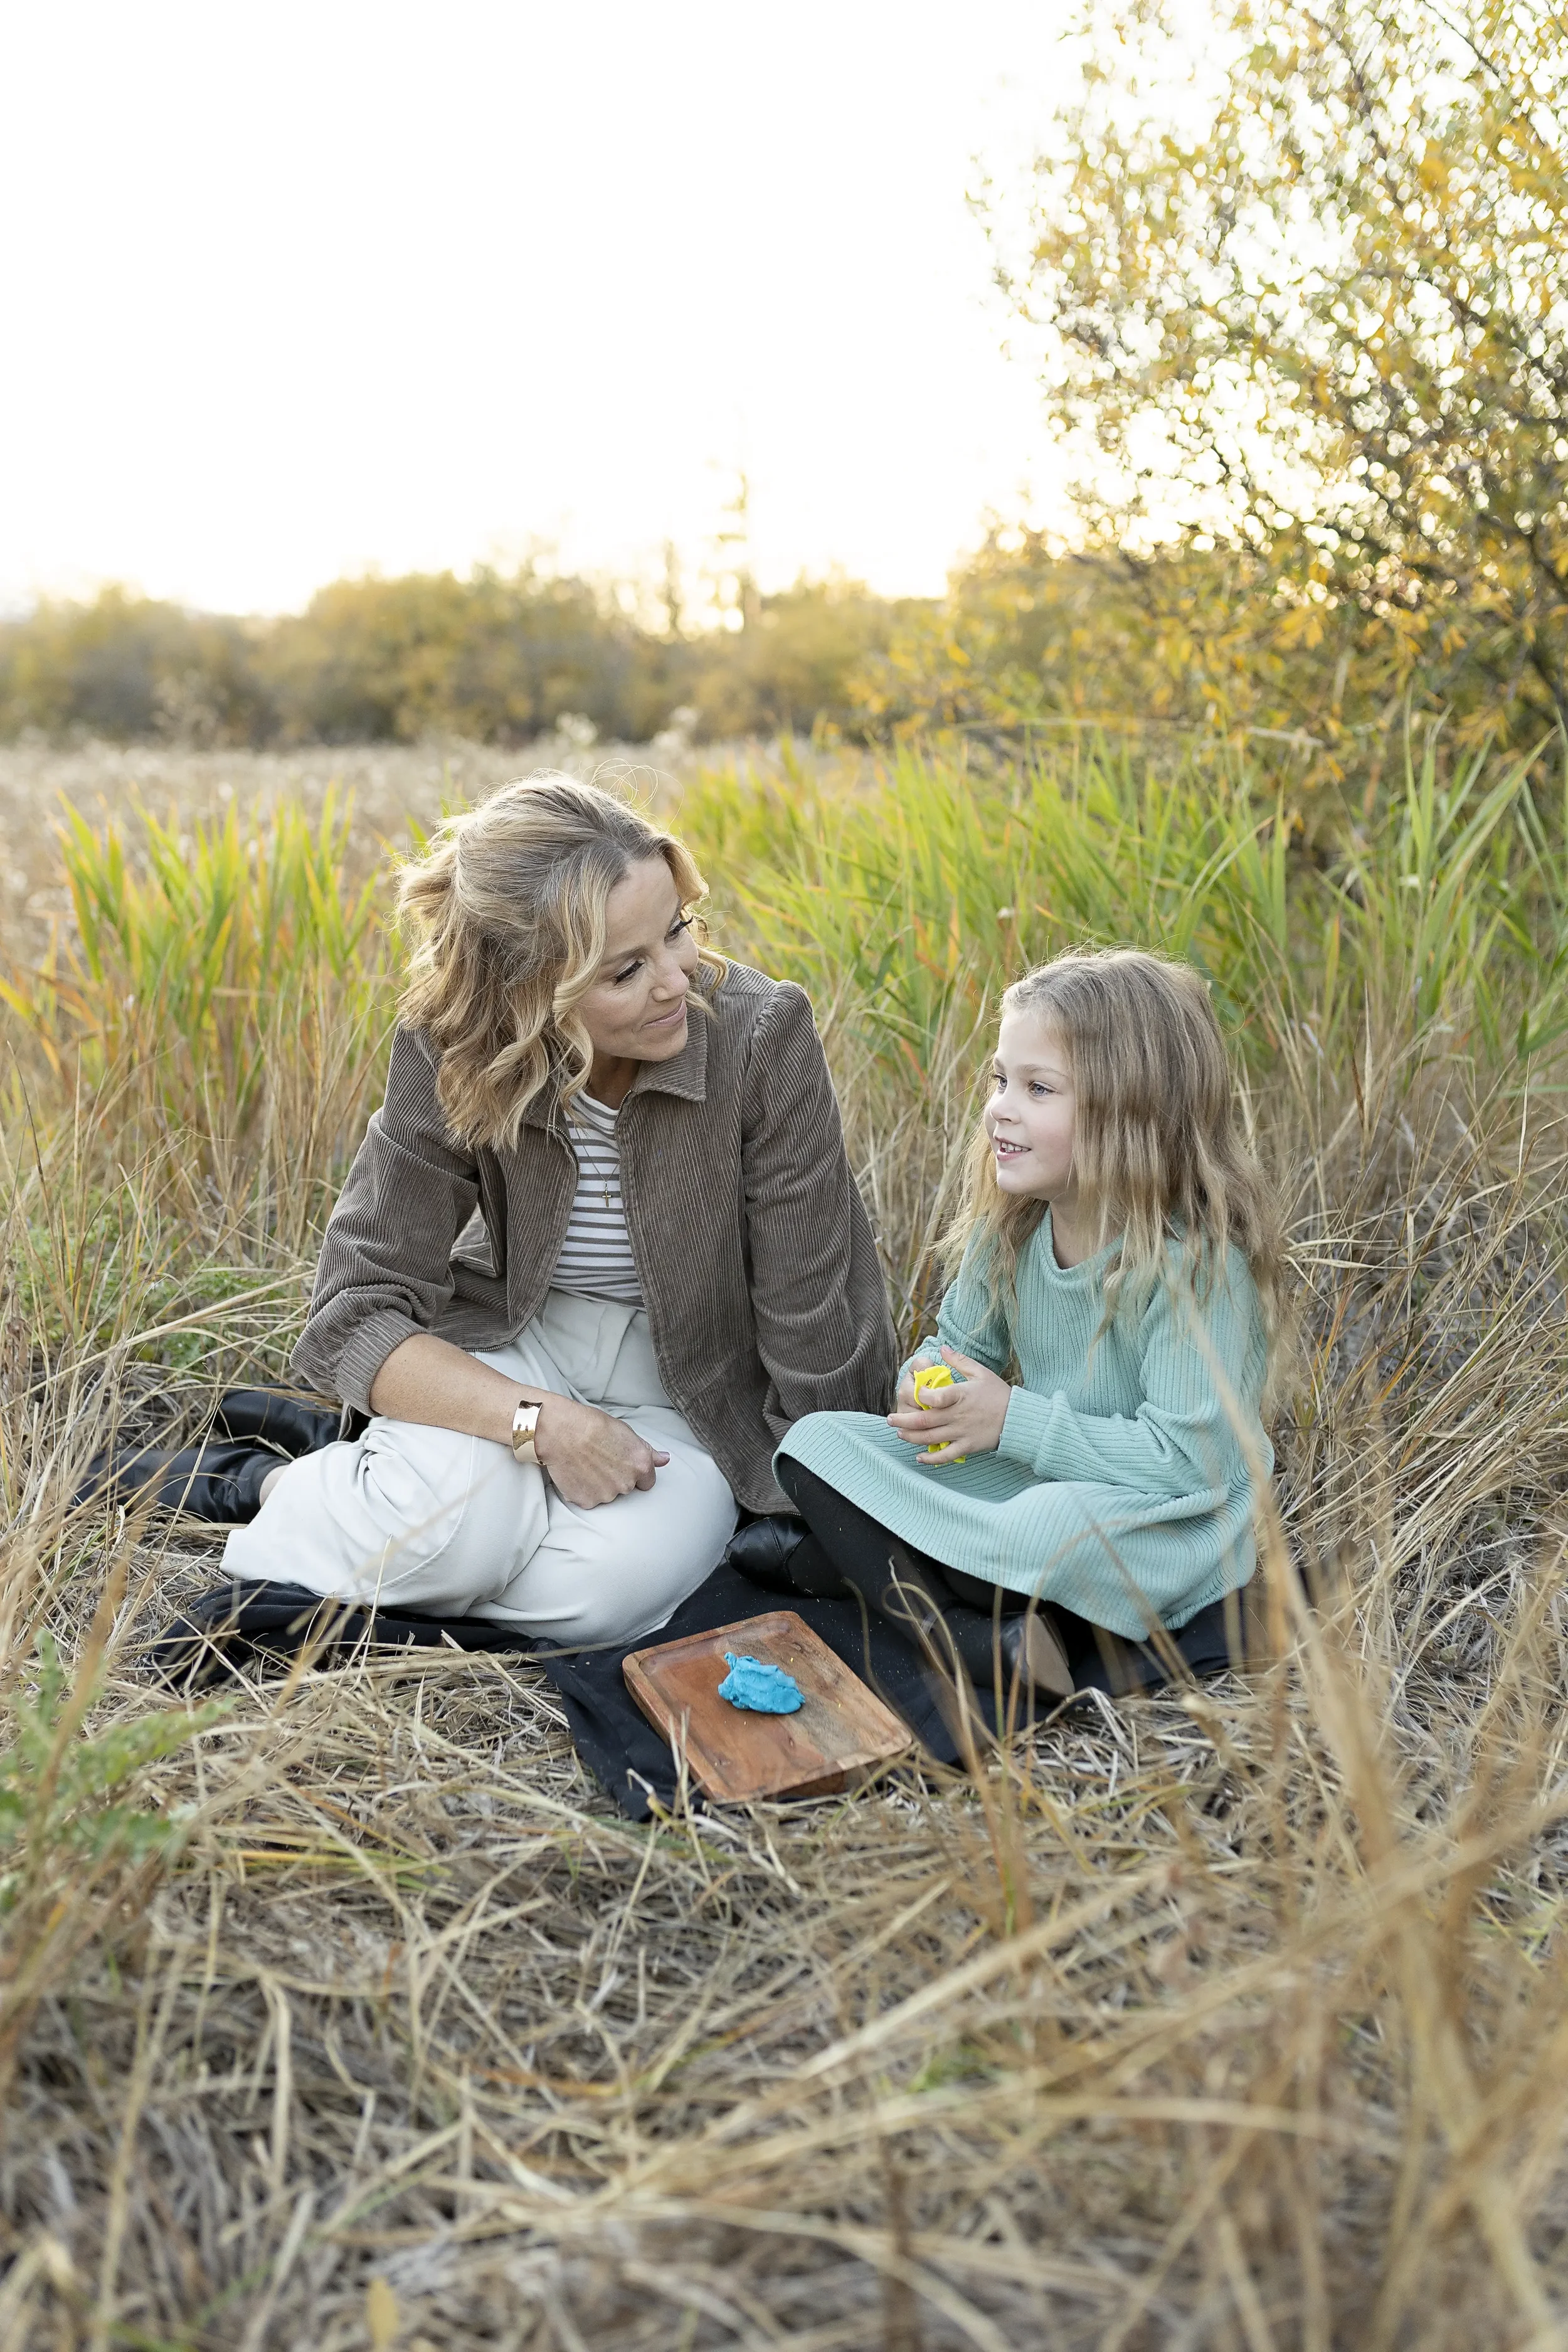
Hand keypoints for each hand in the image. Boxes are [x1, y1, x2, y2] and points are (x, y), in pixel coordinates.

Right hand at [532, 1395, 668, 1507]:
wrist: (561, 1430)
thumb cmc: (592, 1425)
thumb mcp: (626, 1432)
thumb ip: (648, 1451)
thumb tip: (665, 1460)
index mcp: (641, 1465)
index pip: (647, 1482)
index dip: (635, 1473)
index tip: (622, 1465)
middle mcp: (627, 1483)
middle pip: (625, 1488)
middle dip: (616, 1478)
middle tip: (600, 1460)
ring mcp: (606, 1495)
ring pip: (606, 1495)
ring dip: (598, 1485)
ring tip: (585, 1464)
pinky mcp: (586, 1502)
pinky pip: (587, 1500)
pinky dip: (582, 1490)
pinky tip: (576, 1473)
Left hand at [886, 1346, 1010, 1464]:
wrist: (1018, 1418)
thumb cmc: (999, 1394)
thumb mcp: (981, 1372)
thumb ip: (959, 1361)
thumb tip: (942, 1347)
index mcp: (960, 1396)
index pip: (935, 1398)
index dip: (920, 1397)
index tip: (915, 1394)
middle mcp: (957, 1416)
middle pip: (924, 1421)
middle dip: (903, 1421)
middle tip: (890, 1419)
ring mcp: (961, 1433)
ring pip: (930, 1438)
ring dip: (911, 1437)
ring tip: (899, 1433)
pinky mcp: (967, 1446)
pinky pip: (945, 1455)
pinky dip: (931, 1458)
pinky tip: (919, 1456)